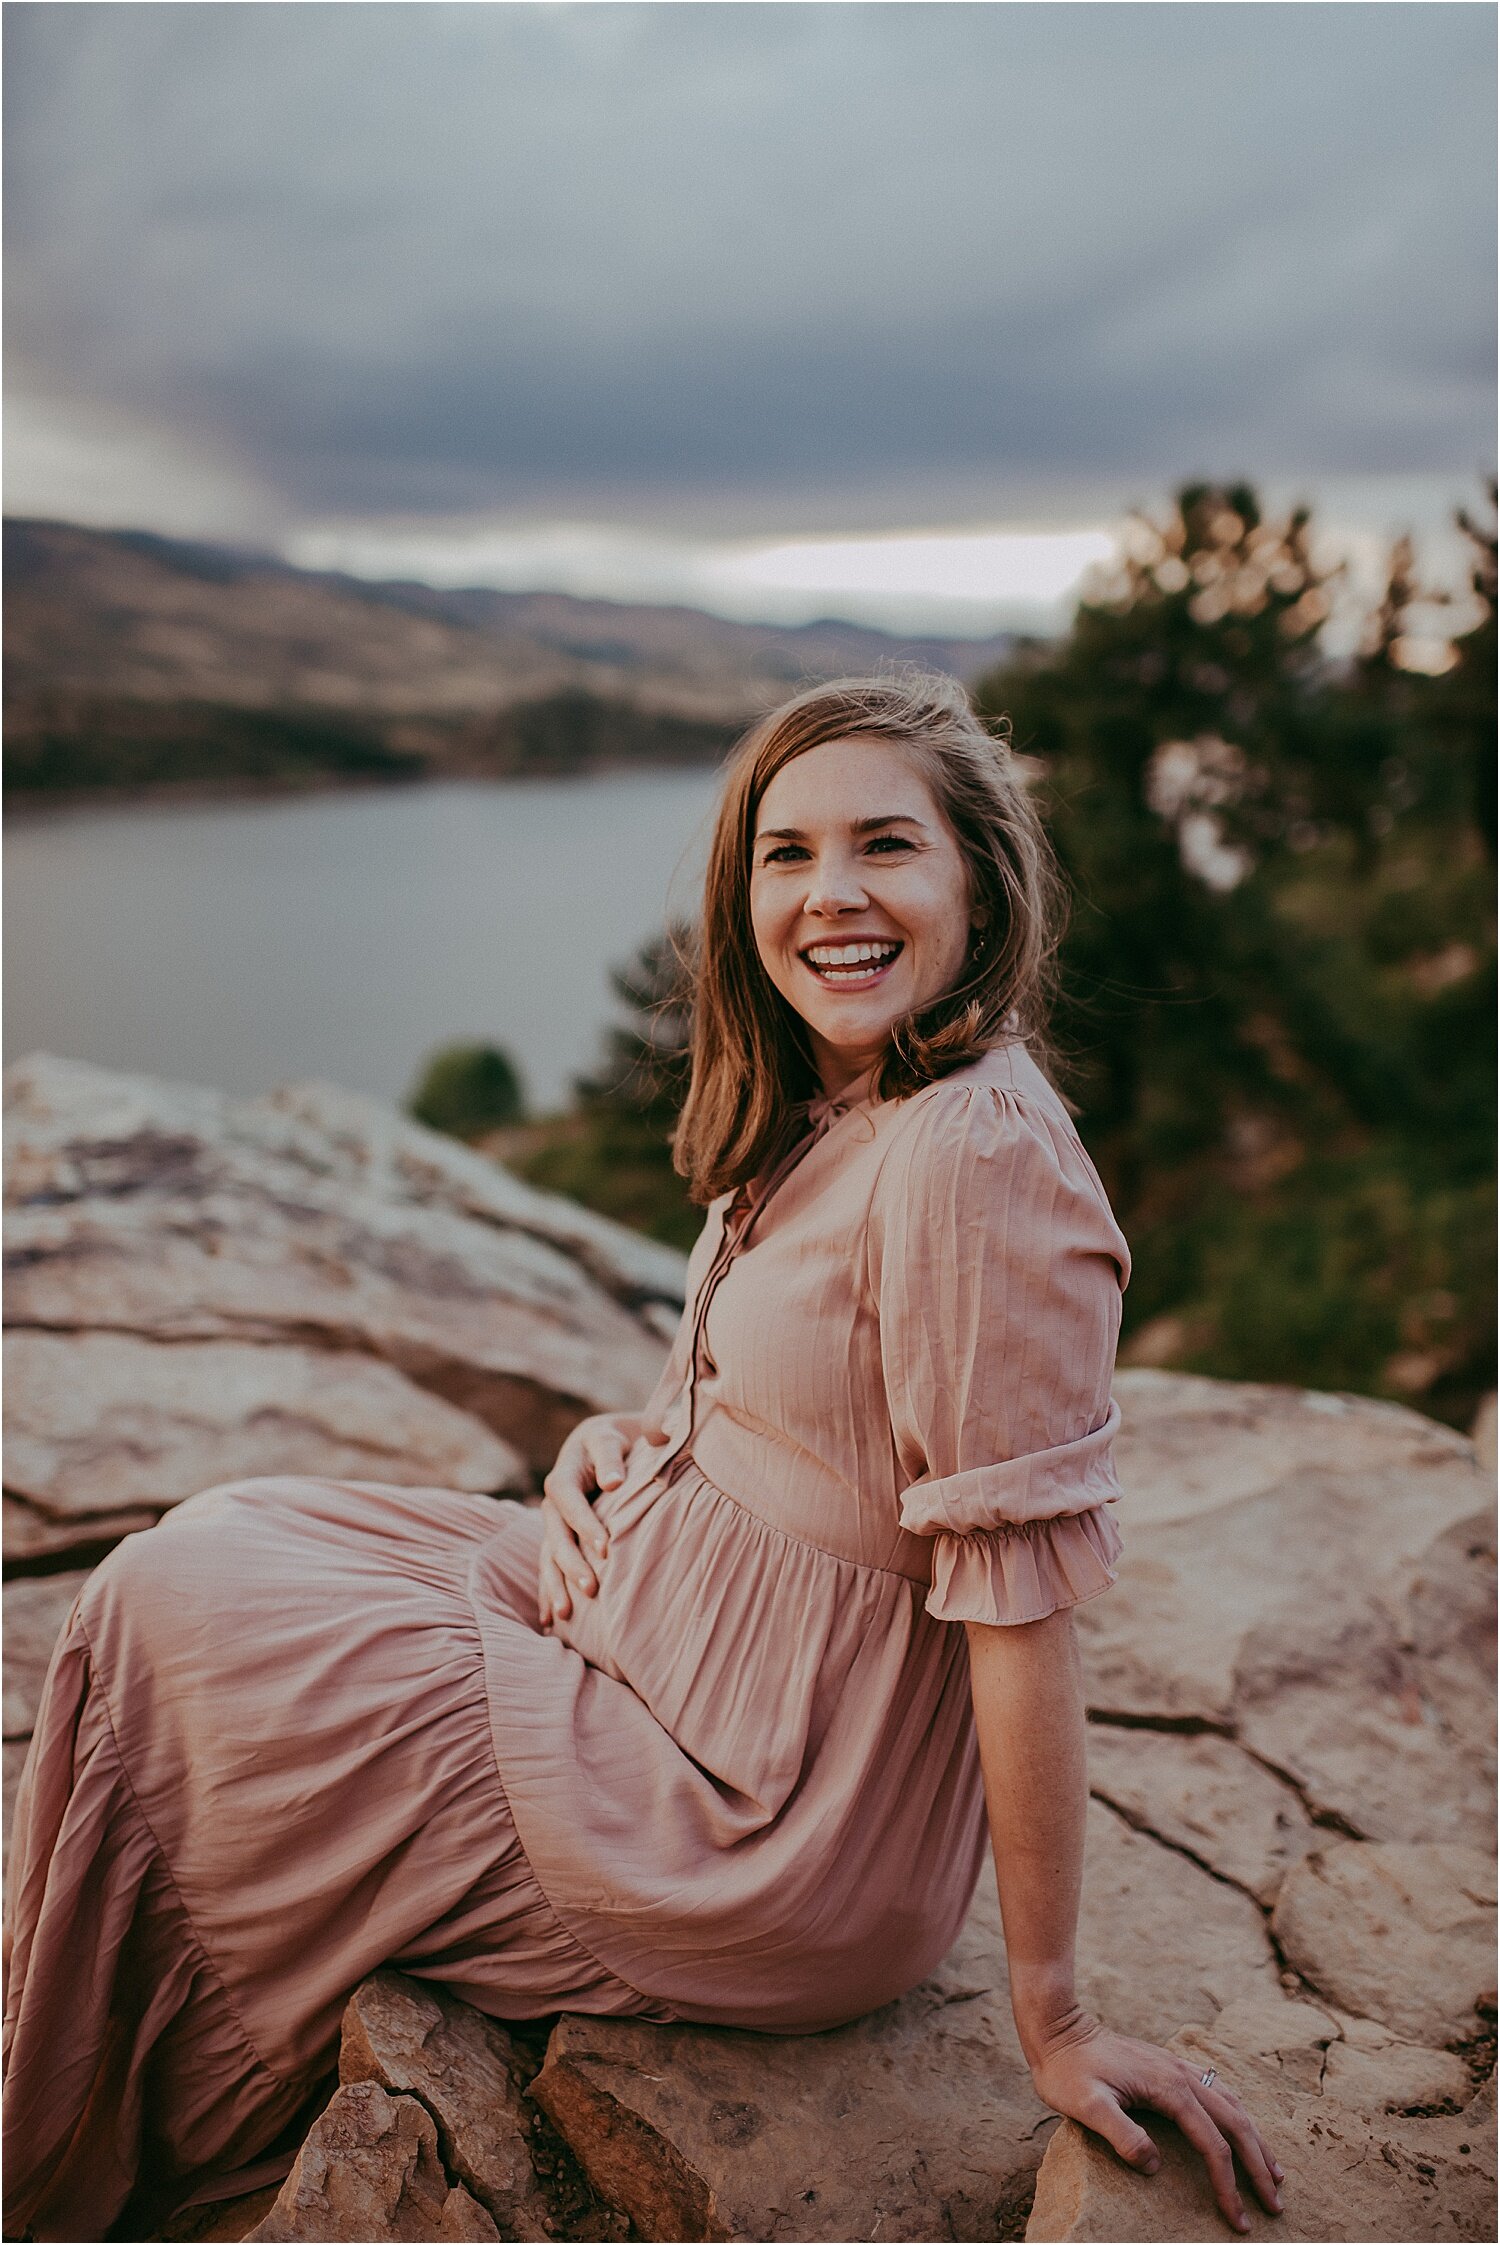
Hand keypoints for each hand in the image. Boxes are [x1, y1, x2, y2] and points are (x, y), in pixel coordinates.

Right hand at [537, 1414, 636, 1626]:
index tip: (606, 1549)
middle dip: (571, 1564)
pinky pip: (549, 1567)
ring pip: (549, 1558)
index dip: (585, 1525)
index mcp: (563, 1478)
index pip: (570, 1503)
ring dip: (555, 1586)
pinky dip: (548, 1592)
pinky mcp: (558, 1539)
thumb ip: (610, 1459)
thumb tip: (613, 1483)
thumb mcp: (608, 1440)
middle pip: (556, 1538)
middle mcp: (553, 1505)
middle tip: (592, 1590)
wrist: (599, 1444)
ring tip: (565, 1614)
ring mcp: (553, 1526)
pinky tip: (549, 1620)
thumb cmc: (610, 1442)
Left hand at [1028, 2010, 1284, 2233]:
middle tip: (1274, 2206)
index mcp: (1169, 2089)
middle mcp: (1182, 2076)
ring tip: (1274, 2172)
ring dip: (1256, 2141)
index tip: (1238, 2219)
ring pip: (1233, 2106)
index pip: (1213, 2146)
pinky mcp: (1170, 2066)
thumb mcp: (1086, 2107)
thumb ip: (1122, 2136)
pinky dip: (1238, 2116)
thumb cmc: (1068, 2072)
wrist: (1058, 2029)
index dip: (1228, 2186)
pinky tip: (1241, 2127)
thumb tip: (1156, 2166)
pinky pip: (1218, 2091)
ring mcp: (1178, 2068)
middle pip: (1236, 2125)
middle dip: (1258, 2167)